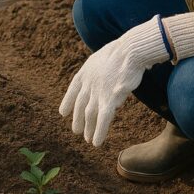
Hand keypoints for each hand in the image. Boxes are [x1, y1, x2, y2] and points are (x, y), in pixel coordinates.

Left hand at [59, 18, 168, 146]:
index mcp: (85, 71)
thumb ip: (100, 71)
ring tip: (88, 139)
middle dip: (78, 120)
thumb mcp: (105, 58)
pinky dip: (99, 132)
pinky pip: (102, 119)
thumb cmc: (123, 52)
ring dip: (88, 129)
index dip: (67, 102)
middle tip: (77, 131)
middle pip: (80, 105)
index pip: (73, 90)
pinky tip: (97, 143)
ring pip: (89, 115)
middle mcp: (88, 83)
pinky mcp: (109, 98)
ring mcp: (97, 91)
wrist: (130, 50)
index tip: (63, 113)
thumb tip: (104, 82)